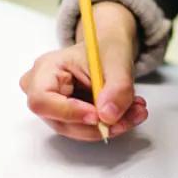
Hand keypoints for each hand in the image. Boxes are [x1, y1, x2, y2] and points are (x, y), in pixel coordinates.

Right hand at [20, 2, 147, 140]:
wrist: (109, 50)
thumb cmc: (105, 47)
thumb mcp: (118, 60)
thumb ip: (117, 87)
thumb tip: (108, 115)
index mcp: (46, 69)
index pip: (42, 100)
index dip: (68, 112)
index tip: (97, 116)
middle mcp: (43, 90)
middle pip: (61, 121)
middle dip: (98, 125)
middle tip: (130, 116)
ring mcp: (54, 107)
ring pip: (77, 130)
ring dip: (109, 126)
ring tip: (135, 111)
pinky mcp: (68, 117)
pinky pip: (86, 129)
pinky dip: (109, 125)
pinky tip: (128, 112)